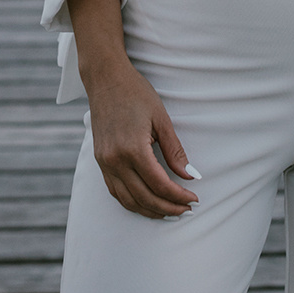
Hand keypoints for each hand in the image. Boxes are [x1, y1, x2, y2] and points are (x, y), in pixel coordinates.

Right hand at [83, 59, 200, 217]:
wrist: (105, 79)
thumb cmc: (136, 93)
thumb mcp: (161, 119)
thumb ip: (175, 151)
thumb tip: (190, 176)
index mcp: (133, 149)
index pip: (160, 185)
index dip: (179, 197)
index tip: (194, 199)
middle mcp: (115, 160)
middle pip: (144, 198)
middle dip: (168, 208)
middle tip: (186, 211)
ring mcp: (104, 162)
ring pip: (128, 200)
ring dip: (150, 211)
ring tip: (169, 213)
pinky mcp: (99, 161)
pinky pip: (115, 191)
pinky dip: (132, 202)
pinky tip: (146, 203)